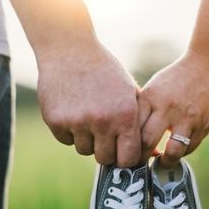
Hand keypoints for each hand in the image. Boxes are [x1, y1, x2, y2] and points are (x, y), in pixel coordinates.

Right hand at [37, 40, 140, 166]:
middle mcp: (102, 121)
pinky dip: (69, 131)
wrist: (70, 49)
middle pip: (105, 159)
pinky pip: (66, 140)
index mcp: (125, 116)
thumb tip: (153, 155)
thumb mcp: (129, 92)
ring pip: (84, 150)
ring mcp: (77, 122)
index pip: (128, 158)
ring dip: (87, 139)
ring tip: (88, 116)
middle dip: (106, 150)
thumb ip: (141, 123)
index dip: (125, 159)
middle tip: (104, 135)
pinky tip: (73, 111)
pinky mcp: (56, 121)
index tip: (122, 153)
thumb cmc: (105, 72)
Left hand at [138, 50, 208, 166]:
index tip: (126, 152)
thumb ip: (144, 109)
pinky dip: (181, 153)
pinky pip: (189, 148)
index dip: (127, 145)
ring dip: (165, 162)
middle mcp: (167, 108)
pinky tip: (177, 149)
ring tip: (162, 162)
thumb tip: (130, 136)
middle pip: (147, 143)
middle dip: (141, 158)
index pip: (132, 128)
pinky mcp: (203, 124)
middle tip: (140, 163)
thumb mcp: (155, 87)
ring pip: (172, 151)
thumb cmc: (178, 78)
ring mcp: (187, 118)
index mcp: (151, 98)